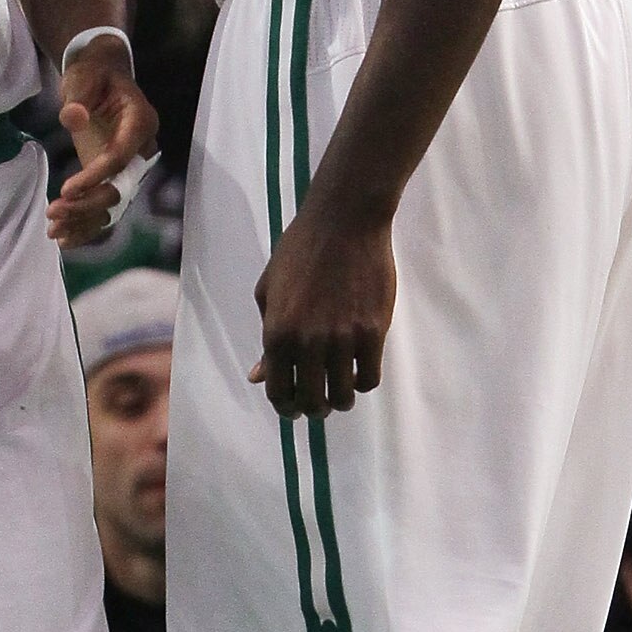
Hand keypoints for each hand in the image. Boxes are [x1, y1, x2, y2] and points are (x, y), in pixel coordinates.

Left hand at [50, 35, 159, 245]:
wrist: (98, 75)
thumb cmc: (92, 73)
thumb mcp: (83, 76)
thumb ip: (78, 97)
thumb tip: (74, 118)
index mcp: (141, 123)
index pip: (121, 158)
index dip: (95, 177)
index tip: (66, 190)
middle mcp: (142, 150)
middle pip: (120, 188)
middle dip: (87, 205)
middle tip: (53, 212)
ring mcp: (129, 167)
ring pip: (113, 204)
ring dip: (84, 221)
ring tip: (53, 232)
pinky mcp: (113, 177)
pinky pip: (105, 206)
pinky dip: (86, 224)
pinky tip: (63, 238)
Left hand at [252, 197, 395, 415]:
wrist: (344, 222)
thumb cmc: (299, 251)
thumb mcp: (269, 292)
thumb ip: (267, 339)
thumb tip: (259, 377)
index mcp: (277, 332)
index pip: (279, 391)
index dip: (285, 407)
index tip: (292, 408)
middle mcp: (308, 341)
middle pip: (312, 401)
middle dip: (313, 409)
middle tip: (317, 403)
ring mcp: (343, 338)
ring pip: (343, 396)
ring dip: (339, 401)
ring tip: (339, 391)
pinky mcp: (373, 331)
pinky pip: (369, 378)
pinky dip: (362, 382)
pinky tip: (357, 372)